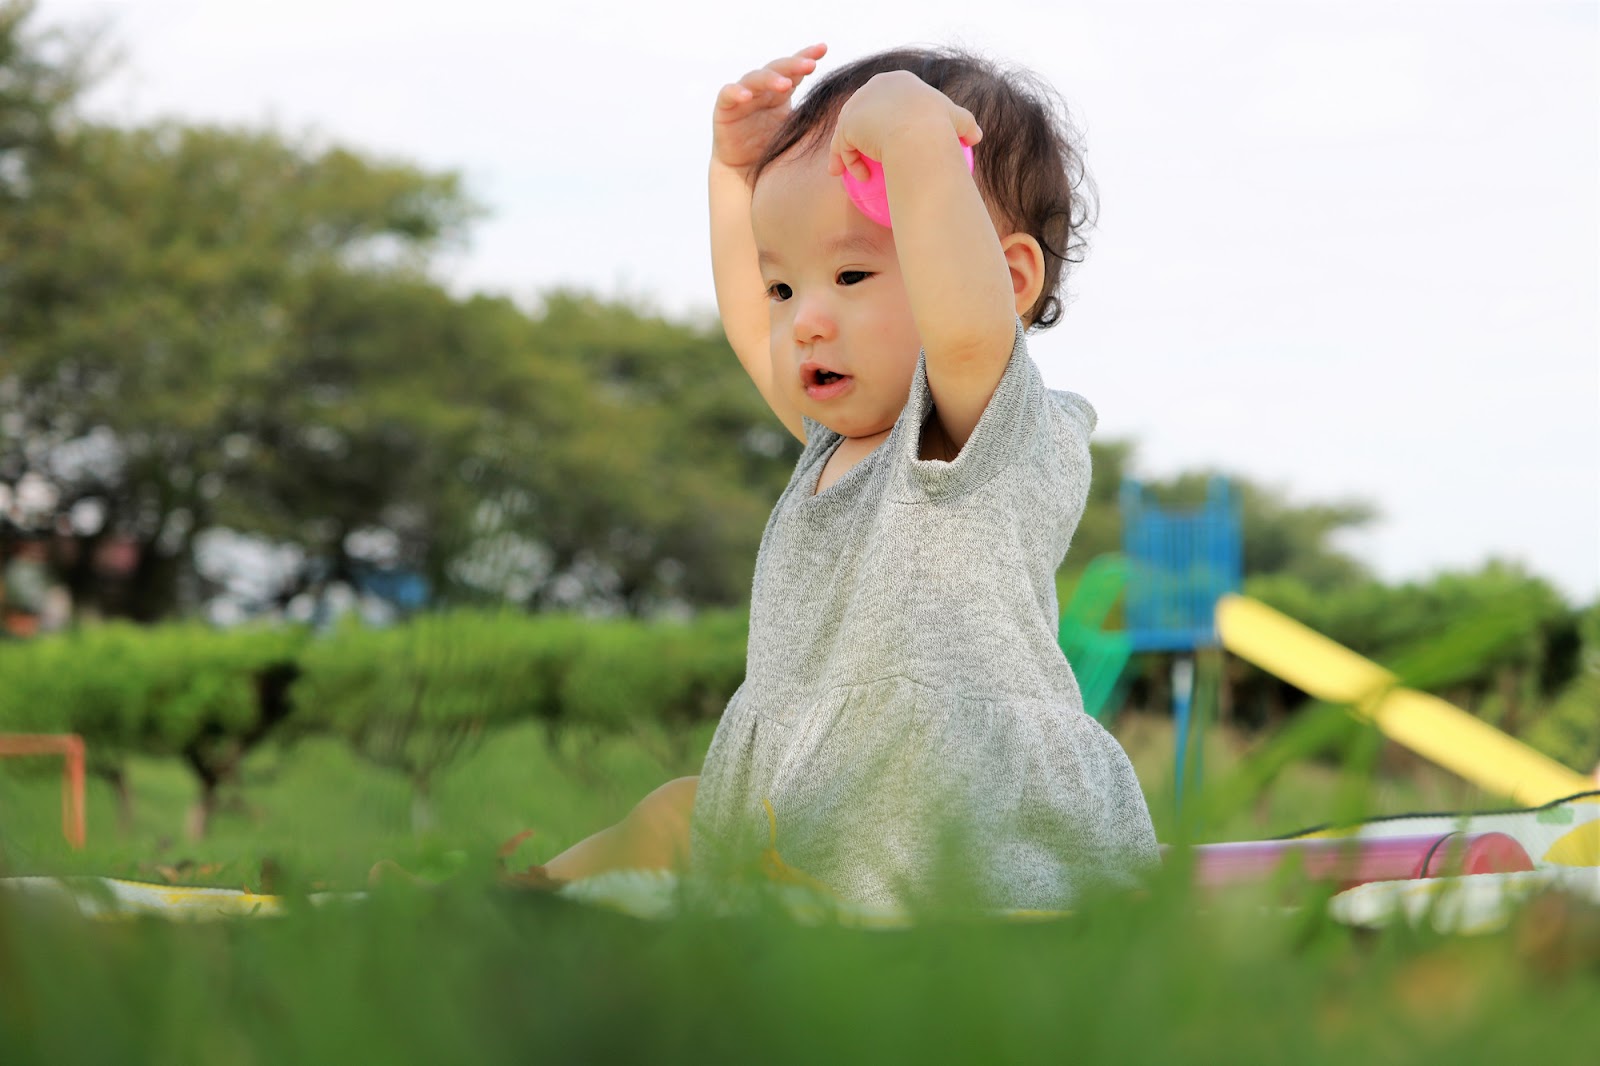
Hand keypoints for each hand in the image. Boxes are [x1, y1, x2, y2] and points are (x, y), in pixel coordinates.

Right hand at [712, 43, 827, 172]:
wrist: (745, 174)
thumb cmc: (773, 151)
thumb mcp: (796, 132)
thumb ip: (812, 119)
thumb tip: (848, 113)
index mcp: (780, 93)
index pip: (794, 70)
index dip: (806, 57)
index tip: (823, 49)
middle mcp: (761, 90)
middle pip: (777, 69)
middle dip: (794, 65)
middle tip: (810, 65)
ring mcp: (742, 97)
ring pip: (754, 78)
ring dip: (770, 79)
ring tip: (785, 84)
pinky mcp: (724, 109)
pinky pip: (728, 94)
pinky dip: (736, 92)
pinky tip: (747, 96)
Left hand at [827, 71, 981, 181]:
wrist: (919, 135)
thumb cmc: (940, 128)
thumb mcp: (959, 122)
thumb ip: (966, 126)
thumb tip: (976, 136)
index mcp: (899, 81)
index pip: (886, 99)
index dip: (884, 116)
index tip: (886, 137)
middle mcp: (875, 86)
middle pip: (861, 111)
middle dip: (857, 130)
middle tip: (862, 152)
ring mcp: (858, 103)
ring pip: (848, 130)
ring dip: (848, 152)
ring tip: (855, 172)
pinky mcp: (847, 124)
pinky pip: (843, 146)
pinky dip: (848, 162)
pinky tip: (861, 178)